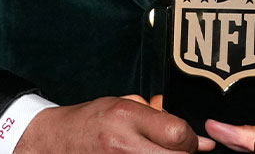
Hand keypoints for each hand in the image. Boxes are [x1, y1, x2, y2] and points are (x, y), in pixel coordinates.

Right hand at [17, 96, 213, 152]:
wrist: (54, 143)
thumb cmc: (90, 122)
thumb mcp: (124, 105)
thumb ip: (160, 118)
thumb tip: (200, 140)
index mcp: (126, 116)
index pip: (179, 134)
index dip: (189, 138)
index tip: (184, 138)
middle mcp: (123, 144)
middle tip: (173, 149)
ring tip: (152, 151)